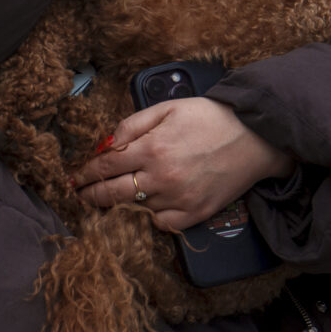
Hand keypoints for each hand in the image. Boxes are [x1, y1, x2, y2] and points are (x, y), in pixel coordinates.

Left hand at [74, 96, 296, 232]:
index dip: (86, 173)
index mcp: (152, 148)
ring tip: (115, 196)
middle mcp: (161, 177)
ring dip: (123, 203)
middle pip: (113, 193)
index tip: (75, 178)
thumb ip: (133, 124)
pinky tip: (151, 204)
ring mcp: (178, 199)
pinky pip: (161, 223)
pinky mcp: (195, 214)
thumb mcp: (168, 108)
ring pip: (136, 208)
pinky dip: (152, 216)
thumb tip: (108, 143)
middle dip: (91, 195)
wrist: (255, 136)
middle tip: (79, 196)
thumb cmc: (211, 117)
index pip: (106, 166)